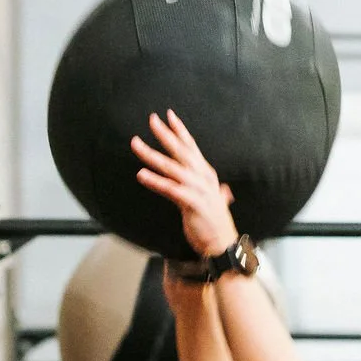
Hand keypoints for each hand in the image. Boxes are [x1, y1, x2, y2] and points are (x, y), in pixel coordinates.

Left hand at [131, 110, 238, 257]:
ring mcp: (198, 190)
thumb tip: (224, 190)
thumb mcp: (216, 203)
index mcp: (206, 175)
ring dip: (152, 155)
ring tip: (136, 144)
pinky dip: (155, 181)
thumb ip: (217, 192)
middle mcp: (203, 178)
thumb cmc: (215, 224)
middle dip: (165, 134)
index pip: (191, 147)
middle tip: (151, 120)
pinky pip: (169, 189)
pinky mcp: (191, 204)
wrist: (222, 244)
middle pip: (181, 151)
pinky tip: (141, 174)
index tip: (168, 115)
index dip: (180, 131)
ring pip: (171, 167)